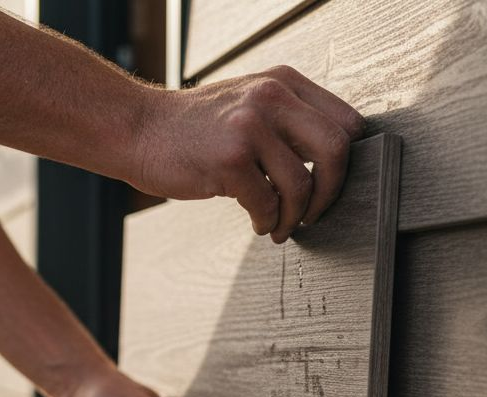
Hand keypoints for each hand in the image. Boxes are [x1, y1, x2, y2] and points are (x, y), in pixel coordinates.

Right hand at [131, 65, 365, 243]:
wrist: (139, 129)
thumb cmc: (196, 127)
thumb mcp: (249, 104)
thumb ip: (288, 121)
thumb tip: (334, 165)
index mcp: (284, 82)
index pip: (347, 122)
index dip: (348, 162)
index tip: (330, 184)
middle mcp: (272, 97)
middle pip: (337, 150)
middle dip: (331, 193)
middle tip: (314, 213)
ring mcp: (249, 126)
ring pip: (303, 184)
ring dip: (294, 216)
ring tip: (279, 225)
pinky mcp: (229, 158)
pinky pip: (267, 203)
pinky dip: (267, 222)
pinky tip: (258, 222)